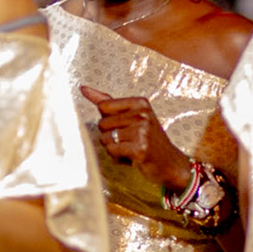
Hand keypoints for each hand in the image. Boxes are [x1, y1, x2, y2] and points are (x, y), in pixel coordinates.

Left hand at [80, 85, 194, 191]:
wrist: (170, 163)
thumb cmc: (146, 138)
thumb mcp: (131, 116)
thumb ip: (107, 102)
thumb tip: (83, 88)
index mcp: (140, 102)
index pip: (103, 106)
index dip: (108, 120)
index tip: (125, 126)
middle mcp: (142, 114)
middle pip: (102, 124)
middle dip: (110, 136)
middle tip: (130, 140)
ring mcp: (142, 131)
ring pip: (105, 139)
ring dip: (114, 148)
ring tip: (131, 148)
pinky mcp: (140, 149)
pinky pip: (112, 151)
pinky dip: (117, 158)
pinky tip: (132, 157)